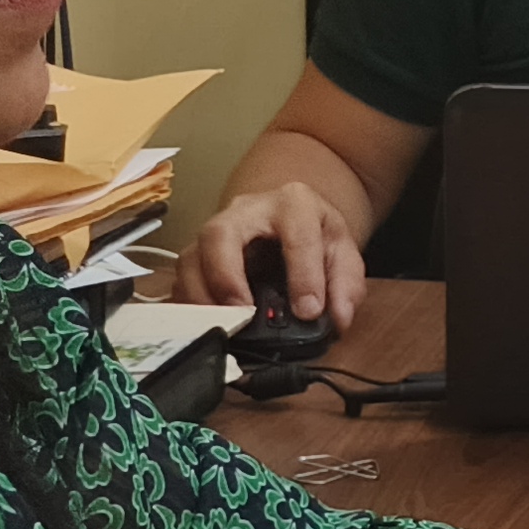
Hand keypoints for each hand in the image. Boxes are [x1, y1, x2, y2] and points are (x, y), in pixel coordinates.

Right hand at [182, 183, 364, 331]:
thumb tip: (338, 318)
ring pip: (192, 256)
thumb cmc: (315, 233)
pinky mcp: (198, 252)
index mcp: (293, 204)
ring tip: (223, 324)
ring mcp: (216, 230)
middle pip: (220, 233)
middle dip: (226, 276)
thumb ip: (346, 285)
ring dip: (202, 296)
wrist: (291, 216)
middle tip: (242, 311)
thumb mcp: (342, 252)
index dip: (303, 276)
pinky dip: (191, 303)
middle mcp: (247, 210)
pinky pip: (182, 278)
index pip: (296, 235)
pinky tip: (207, 322)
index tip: (308, 311)